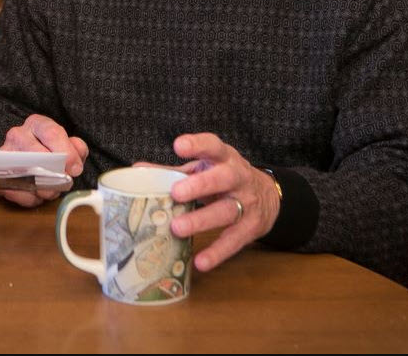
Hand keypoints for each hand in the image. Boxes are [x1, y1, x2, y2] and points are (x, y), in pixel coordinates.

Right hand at [0, 114, 87, 207]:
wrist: (28, 160)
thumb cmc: (49, 151)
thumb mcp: (67, 145)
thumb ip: (76, 150)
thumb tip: (74, 163)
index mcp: (37, 124)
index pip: (52, 134)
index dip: (67, 153)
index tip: (75, 169)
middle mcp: (18, 135)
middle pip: (38, 155)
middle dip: (55, 174)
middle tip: (63, 182)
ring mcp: (5, 154)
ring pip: (25, 174)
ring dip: (43, 188)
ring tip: (51, 190)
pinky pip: (14, 190)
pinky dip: (29, 197)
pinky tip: (37, 195)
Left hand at [142, 133, 280, 272]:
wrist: (269, 195)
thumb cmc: (224, 178)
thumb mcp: (203, 168)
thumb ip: (173, 171)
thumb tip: (137, 170)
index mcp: (224, 158)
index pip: (213, 146)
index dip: (197, 145)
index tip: (179, 146)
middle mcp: (238, 177)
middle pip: (223, 178)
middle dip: (200, 185)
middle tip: (176, 193)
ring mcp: (247, 202)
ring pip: (227, 211)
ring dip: (202, 220)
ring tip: (177, 228)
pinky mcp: (252, 227)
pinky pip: (234, 241)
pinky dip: (217, 252)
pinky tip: (200, 261)